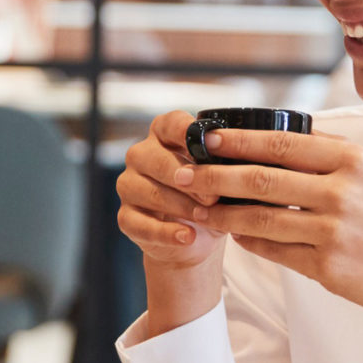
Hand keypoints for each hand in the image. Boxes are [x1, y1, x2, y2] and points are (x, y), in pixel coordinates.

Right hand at [115, 111, 229, 273]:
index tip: (208, 146)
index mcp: (164, 135)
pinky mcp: (126, 217)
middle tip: (214, 197)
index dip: (188, 133)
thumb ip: (222, 166)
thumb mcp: (221, 178)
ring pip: (150, 192)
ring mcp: (129, 185)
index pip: (172, 124)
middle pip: (158, 160)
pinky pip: (141, 224)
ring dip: (180, 206)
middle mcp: (141, 155)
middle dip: (189, 179)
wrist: (195, 238)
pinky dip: (166, 233)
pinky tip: (186, 237)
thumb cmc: (210, 197)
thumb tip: (236, 166)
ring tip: (205, 217)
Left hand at [172, 124, 362, 362]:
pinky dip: (249, 242)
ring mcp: (333, 231)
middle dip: (214, 175)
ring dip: (223, 213)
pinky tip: (235, 235)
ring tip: (199, 208)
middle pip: (261, 178)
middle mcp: (342, 192)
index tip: (207, 137)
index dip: (237, 140)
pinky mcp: (326, 267)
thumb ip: (335, 159)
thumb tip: (283, 142)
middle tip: (184, 173)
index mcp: (354, 161)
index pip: (281, 143)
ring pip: (259, 218)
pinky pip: (274, 251)